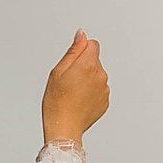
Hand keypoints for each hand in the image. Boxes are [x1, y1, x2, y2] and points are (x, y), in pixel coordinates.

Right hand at [41, 30, 108, 145]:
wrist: (64, 127)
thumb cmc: (57, 102)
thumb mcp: (58, 72)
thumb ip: (73, 51)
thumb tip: (82, 35)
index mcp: (88, 65)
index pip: (93, 44)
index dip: (81, 51)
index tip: (71, 64)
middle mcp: (101, 75)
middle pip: (94, 61)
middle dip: (83, 66)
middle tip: (68, 81)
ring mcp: (105, 89)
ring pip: (96, 76)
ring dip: (87, 80)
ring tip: (72, 93)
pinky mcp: (105, 101)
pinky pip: (98, 89)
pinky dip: (90, 92)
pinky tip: (78, 100)